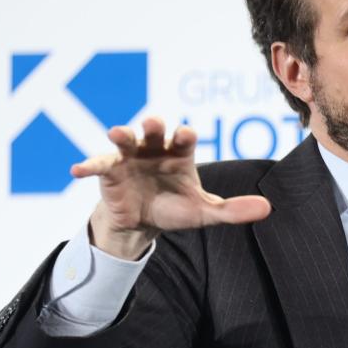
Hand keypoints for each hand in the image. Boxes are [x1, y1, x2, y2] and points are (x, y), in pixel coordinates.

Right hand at [71, 116, 270, 258]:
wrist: (143, 223)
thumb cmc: (175, 208)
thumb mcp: (204, 212)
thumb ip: (233, 210)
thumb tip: (269, 209)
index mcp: (179, 153)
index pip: (184, 138)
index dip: (183, 135)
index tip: (184, 136)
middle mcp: (154, 148)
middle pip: (154, 131)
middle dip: (152, 125)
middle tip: (152, 124)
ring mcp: (130, 156)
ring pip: (125, 139)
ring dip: (121, 134)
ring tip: (116, 133)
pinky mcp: (109, 171)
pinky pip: (98, 164)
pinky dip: (88, 165)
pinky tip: (78, 170)